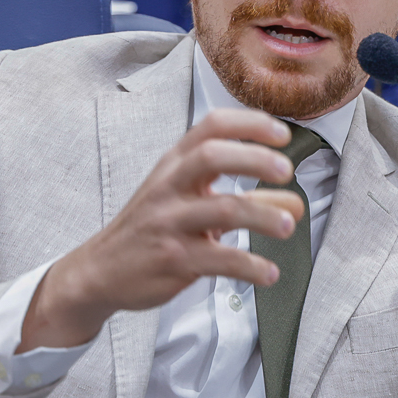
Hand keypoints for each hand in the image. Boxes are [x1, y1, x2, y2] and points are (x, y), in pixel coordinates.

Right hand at [19, 109, 304, 350]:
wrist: (100, 270)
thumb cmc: (154, 227)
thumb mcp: (195, 203)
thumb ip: (248, 199)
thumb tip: (297, 203)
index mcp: (175, 163)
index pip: (212, 127)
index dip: (250, 124)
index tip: (283, 134)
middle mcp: (170, 186)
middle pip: (212, 156)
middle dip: (255, 159)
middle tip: (287, 172)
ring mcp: (169, 222)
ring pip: (222, 209)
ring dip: (264, 215)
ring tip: (289, 226)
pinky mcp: (173, 259)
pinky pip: (219, 259)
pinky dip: (251, 266)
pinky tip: (269, 273)